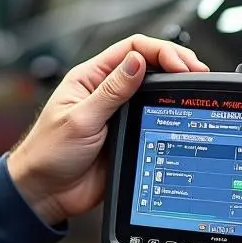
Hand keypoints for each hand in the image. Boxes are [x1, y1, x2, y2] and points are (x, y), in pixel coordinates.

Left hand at [7, 34, 206, 225]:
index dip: (160, 51)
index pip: (131, 49)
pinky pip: (153, 120)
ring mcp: (118, 115)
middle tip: (196, 74)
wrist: (45, 193)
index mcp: (90, 78)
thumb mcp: (80, 119)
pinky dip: (169, 115)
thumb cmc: (47, 153)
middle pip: (148, 66)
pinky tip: (180, 115)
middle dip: (175, 66)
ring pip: (154, 93)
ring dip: (174, 90)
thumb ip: (110, 92)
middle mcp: (105, 93)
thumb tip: (137, 62)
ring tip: (193, 91)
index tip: (180, 63)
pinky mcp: (127, 136)